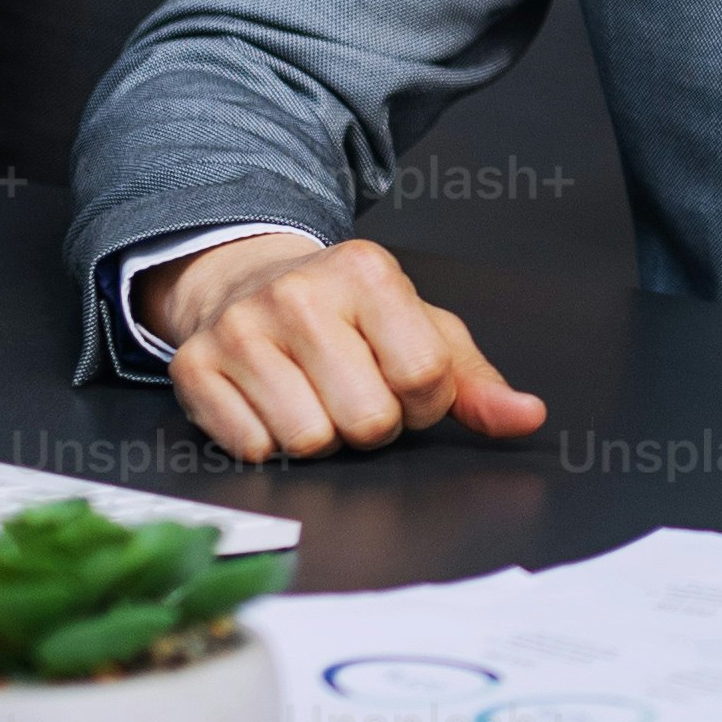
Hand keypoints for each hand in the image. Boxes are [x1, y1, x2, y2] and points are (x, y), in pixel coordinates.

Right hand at [141, 234, 544, 461]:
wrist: (247, 282)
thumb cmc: (349, 316)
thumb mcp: (421, 330)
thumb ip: (476, 382)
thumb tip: (526, 418)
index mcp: (369, 272)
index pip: (424, 377)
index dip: (424, 402)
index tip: (405, 384)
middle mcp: (300, 293)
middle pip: (368, 419)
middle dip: (372, 424)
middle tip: (355, 392)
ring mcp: (241, 329)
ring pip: (309, 441)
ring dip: (322, 437)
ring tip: (315, 397)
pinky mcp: (195, 367)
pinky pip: (253, 449)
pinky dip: (269, 442)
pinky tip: (271, 404)